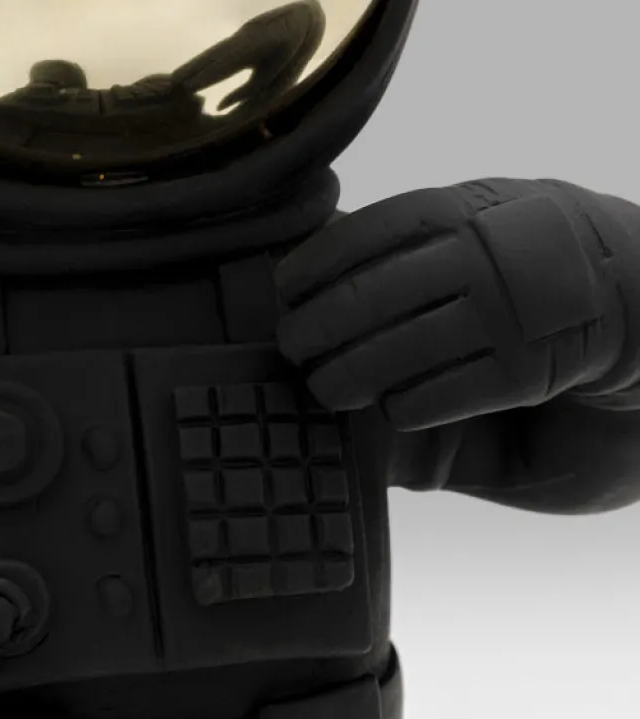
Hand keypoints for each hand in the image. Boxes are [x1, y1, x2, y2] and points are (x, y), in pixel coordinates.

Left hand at [276, 180, 624, 429]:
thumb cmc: (532, 276)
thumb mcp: (481, 238)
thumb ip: (418, 259)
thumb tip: (329, 297)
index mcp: (472, 211)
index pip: (373, 230)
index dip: (317, 263)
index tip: (286, 289)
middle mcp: (488, 258)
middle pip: (370, 296)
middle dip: (314, 328)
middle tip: (292, 347)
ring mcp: (510, 315)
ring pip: (396, 351)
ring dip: (346, 375)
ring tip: (325, 388)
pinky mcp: (529, 373)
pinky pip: (437, 395)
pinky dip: (401, 405)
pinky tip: (390, 407)